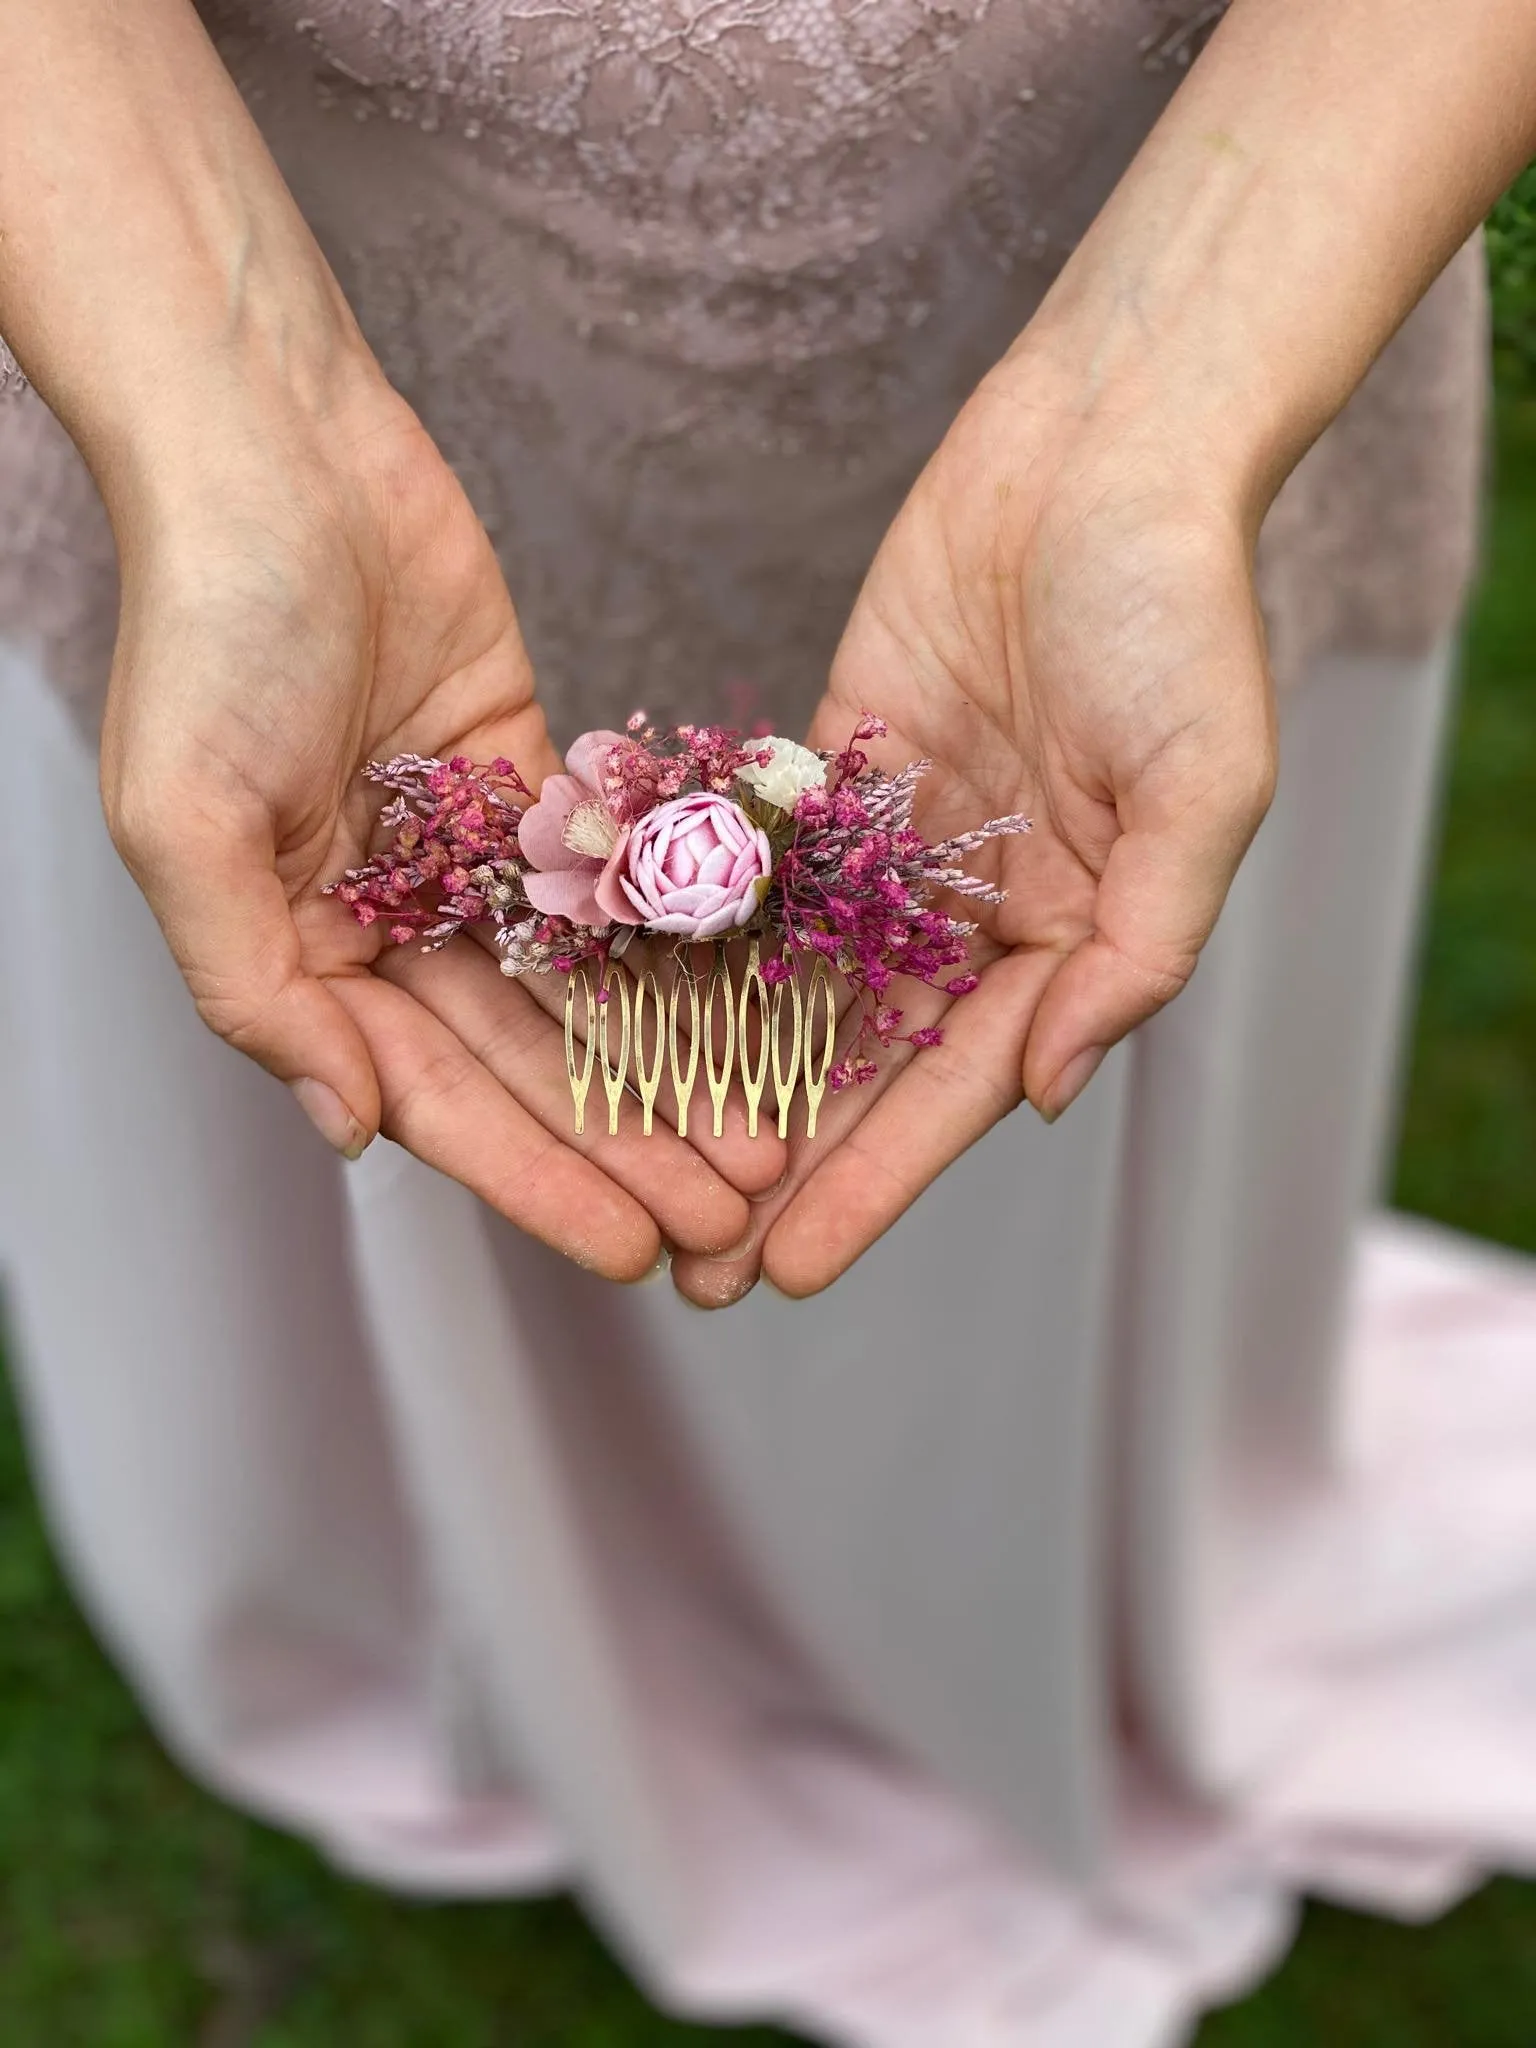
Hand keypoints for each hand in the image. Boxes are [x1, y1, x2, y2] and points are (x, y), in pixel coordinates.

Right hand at [100, 363, 772, 1279]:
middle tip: (729, 1221)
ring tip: (765, 1148)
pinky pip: (617, 886)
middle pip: (527, 1064)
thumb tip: (352, 1129)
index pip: (435, 1097)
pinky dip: (678, 953)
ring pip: (584, 993)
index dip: (532, 1178)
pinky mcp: (535, 784)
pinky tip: (755, 1017)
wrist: (280, 453)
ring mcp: (468, 855)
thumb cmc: (209, 629)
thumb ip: (257, 986)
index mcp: (302, 951)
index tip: (630, 1249)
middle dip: (624, 1147)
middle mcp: (388, 920)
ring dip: (669, 1072)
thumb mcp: (186, 824)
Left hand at [671, 338, 1276, 1304]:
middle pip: (863, 1065)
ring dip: (724, 1085)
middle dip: (783, 1170)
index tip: (787, 1270)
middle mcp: (977, 907)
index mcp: (1069, 933)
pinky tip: (618, 1020)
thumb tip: (1050, 1092)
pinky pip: (755, 875)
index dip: (874, 1184)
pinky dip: (696, 947)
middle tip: (693, 1271)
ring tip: (635, 1174)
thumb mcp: (1203, 789)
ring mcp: (897, 845)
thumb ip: (1137, 948)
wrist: (1103, 448)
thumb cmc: (1176, 611)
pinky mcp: (829, 770)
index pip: (956, 1087)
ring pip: (796, 988)